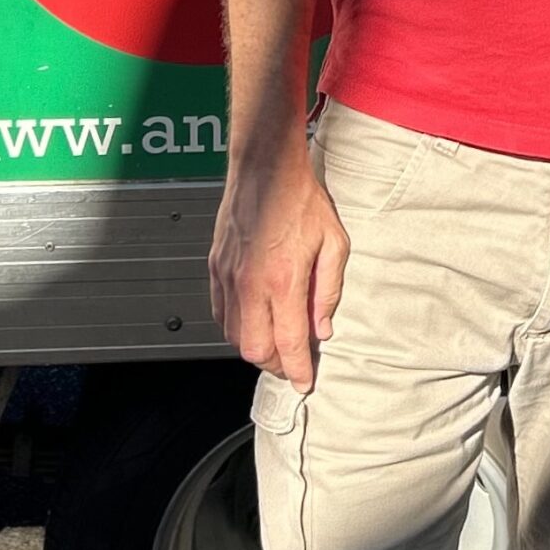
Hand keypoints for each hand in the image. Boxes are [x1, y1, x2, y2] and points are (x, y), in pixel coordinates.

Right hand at [209, 152, 349, 387]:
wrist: (266, 168)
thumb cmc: (301, 199)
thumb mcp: (334, 242)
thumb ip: (329, 291)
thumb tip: (322, 328)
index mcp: (283, 279)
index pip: (288, 343)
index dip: (298, 370)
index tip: (305, 382)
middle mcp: (251, 284)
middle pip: (255, 350)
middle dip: (276, 365)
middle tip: (293, 362)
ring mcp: (229, 277)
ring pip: (233, 336)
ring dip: (255, 347)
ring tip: (276, 341)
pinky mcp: (216, 268)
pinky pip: (220, 314)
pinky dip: (236, 327)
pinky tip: (254, 320)